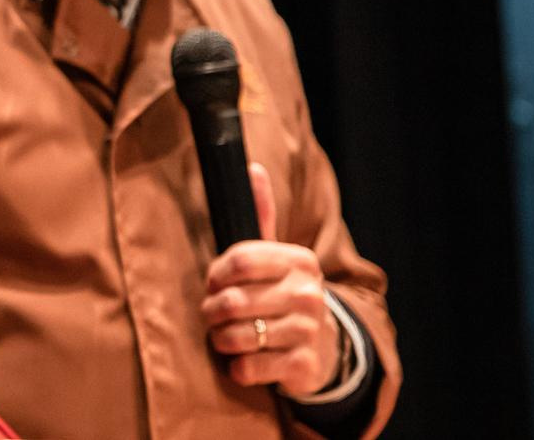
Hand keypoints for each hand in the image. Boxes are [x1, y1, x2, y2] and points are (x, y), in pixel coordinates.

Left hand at [200, 163, 340, 395]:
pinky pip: (248, 368)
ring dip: (221, 339)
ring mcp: (309, 331)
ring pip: (235, 336)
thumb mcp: (275, 253)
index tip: (214, 281)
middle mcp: (309, 294)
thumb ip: (261, 212)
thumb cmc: (283, 294)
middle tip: (214, 314)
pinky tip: (246, 360)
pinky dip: (238, 367)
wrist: (322, 347)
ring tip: (226, 335)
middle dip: (211, 311)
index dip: (215, 274)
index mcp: (299, 261)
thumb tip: (252, 166)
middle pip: (231, 301)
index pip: (237, 260)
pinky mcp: (304, 367)